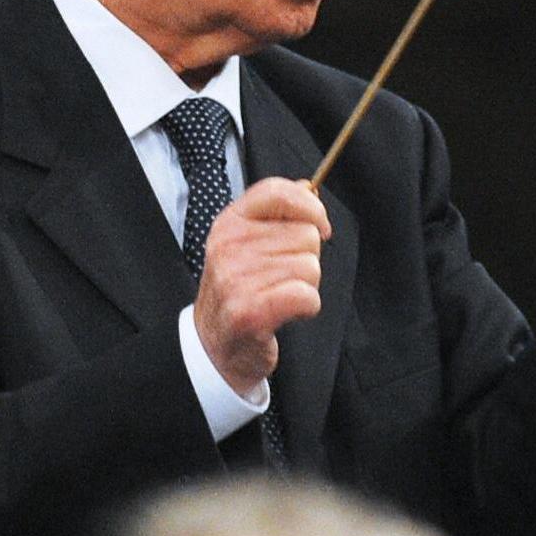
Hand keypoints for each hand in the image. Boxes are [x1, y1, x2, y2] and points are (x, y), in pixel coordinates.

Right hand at [192, 176, 332, 394]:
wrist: (215, 346)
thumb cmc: (240, 292)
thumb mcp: (247, 244)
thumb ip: (277, 215)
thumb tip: (310, 189)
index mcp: (230, 223)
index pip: (279, 192)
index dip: (311, 208)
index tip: (320, 227)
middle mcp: (229, 247)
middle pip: (307, 235)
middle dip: (307, 259)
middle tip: (281, 278)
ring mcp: (236, 279)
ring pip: (311, 267)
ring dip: (306, 285)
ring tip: (280, 296)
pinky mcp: (250, 312)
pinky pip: (307, 295)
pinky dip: (307, 306)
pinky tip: (288, 312)